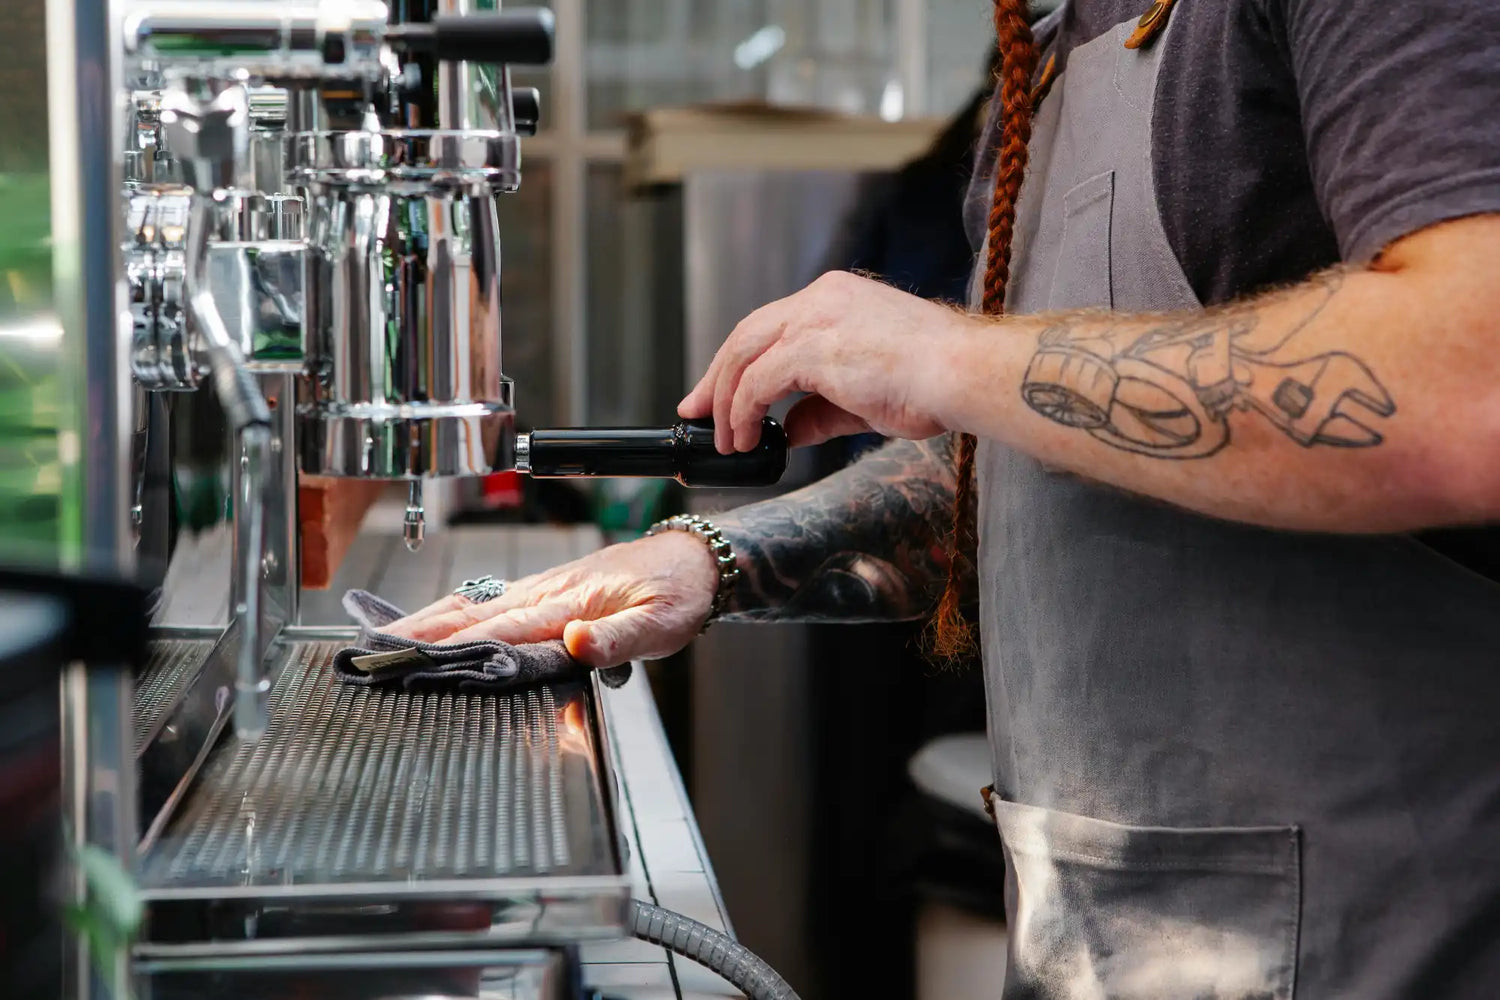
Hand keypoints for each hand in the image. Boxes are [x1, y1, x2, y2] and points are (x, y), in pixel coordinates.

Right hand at [382, 532, 720, 667]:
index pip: (500, 630)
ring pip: (474, 603)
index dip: (453, 646)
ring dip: (428, 619)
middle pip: (472, 613)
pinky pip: (490, 600)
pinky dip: (454, 610)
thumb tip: (574, 643)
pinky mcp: (548, 589)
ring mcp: (544, 588)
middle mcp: (547, 592)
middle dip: (420, 632)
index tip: (411, 659)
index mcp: (568, 602)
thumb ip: (616, 638)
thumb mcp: (660, 624)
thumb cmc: (679, 593)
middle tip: (373, 650)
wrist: (695, 560)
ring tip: (385, 635)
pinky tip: (436, 618)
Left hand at [678, 271, 976, 452]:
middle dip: (715, 378)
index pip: (771, 326)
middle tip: (696, 413)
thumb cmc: (932, 384)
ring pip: (743, 355)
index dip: (739, 362)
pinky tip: (746, 439)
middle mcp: (821, 299)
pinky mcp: (812, 346)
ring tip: (725, 440)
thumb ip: (820, 411)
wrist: (963, 375)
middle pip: (745, 335)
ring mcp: (815, 318)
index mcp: (836, 299)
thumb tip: (789, 431)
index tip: (718, 394)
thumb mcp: (864, 398)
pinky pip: (757, 382)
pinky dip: (743, 412)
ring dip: (725, 400)